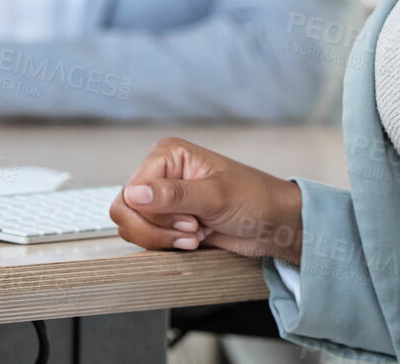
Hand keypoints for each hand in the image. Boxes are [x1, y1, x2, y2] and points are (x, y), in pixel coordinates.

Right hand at [111, 137, 303, 263]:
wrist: (273, 223)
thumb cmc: (255, 198)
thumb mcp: (216, 196)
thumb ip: (175, 195)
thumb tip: (134, 192)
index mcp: (169, 155)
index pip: (131, 191)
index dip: (154, 215)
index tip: (187, 222)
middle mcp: (161, 173)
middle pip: (126, 210)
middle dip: (157, 230)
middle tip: (192, 230)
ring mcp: (164, 198)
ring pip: (133, 226)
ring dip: (163, 239)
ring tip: (196, 234)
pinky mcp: (168, 219)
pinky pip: (147, 237)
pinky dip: (166, 245)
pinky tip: (193, 240)